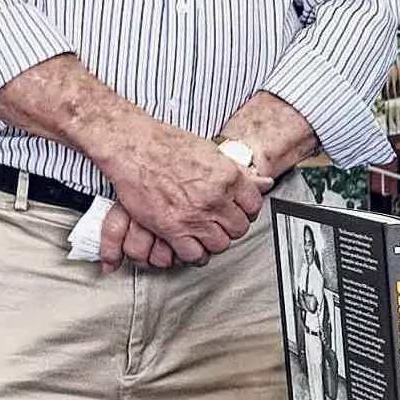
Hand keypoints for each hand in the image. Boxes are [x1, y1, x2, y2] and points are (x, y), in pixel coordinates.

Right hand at [94, 119, 269, 263]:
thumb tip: (265, 183)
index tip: (239, 211)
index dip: (247, 211)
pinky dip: (195, 254)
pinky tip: (192, 246)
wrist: (134, 146)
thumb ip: (238, 172)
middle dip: (231, 227)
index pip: (254, 206)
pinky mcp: (171, 228)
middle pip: (239, 228)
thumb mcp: (211, 152)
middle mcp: (214, 198)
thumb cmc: (167, 144)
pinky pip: (194, 254)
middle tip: (221, 223)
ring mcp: (194, 215)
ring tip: (207, 234)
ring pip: (219, 244)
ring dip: (214, 241)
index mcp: (228, 178)